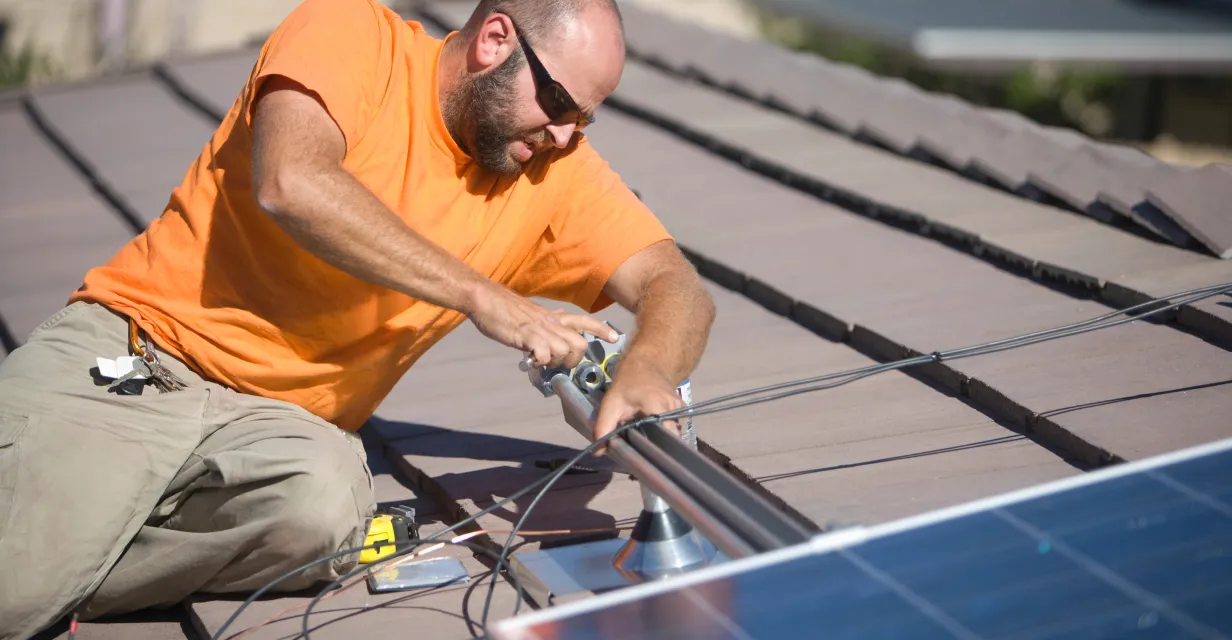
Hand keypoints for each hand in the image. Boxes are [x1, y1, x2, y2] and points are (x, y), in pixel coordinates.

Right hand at [467, 284, 617, 368]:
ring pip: (565, 350)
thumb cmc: (504, 307)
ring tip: (542, 362)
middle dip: (574, 360)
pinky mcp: (526, 335)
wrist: (484, 298)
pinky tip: (532, 361)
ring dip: (556, 363)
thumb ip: (547, 318)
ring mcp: (539, 329)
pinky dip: (542, 361)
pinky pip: (545, 352)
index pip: (583, 321)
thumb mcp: (532, 312)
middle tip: (559, 365)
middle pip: (580, 343)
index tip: (614, 337)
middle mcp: (550, 322)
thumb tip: (558, 316)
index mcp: (553, 317)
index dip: (601, 329)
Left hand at [592, 364, 683, 455]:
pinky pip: (672, 428)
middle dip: (655, 448)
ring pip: (671, 434)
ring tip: (644, 443)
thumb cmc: (628, 382)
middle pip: (669, 439)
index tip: (642, 458)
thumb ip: (603, 427)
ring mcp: (681, 409)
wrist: (645, 363)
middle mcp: (675, 409)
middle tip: (640, 453)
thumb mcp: (611, 404)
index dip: (655, 451)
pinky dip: (662, 432)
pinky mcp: (680, 411)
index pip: (666, 439)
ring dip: (658, 440)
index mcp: (660, 407)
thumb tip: (598, 452)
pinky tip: (651, 433)